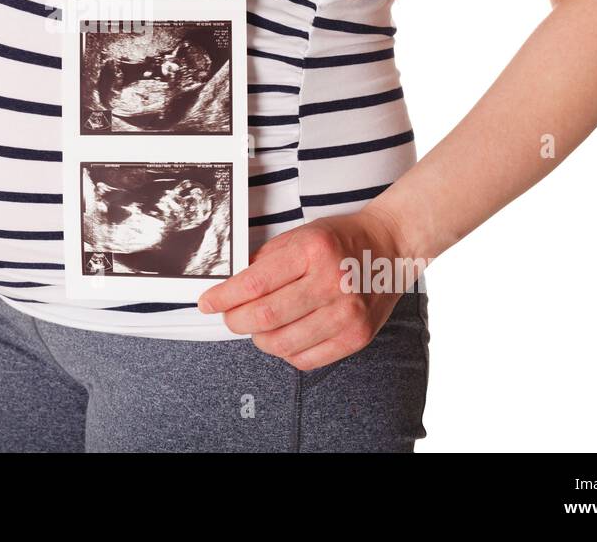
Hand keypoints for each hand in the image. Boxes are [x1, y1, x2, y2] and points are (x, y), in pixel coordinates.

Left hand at [197, 208, 419, 370]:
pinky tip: (285, 336)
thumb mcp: (299, 236)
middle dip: (236, 320)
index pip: (254, 284)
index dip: (224, 298)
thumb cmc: (340, 241)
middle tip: (229, 317)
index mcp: (312, 251)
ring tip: (258, 327)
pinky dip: (286, 352)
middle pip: (265, 317)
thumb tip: (230, 289)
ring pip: (283, 343)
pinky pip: (307, 359)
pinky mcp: (357, 337)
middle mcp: (331, 283)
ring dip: (259, 338)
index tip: (208, 303)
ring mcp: (347, 313)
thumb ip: (265, 262)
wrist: (388, 249)